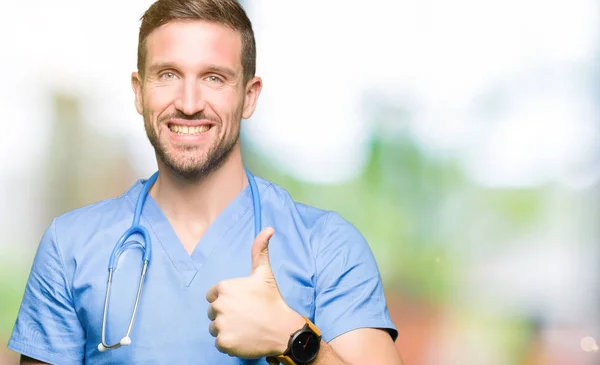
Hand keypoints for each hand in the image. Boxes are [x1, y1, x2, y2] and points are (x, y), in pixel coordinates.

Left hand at [206, 227, 304, 358]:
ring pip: (215, 327)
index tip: (242, 303)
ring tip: (245, 327)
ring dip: (226, 328)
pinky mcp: (223, 342)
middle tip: (245, 316)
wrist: (282, 329)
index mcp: (224, 287)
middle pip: (213, 311)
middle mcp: (218, 305)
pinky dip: (229, 342)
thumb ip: (260, 249)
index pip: (213, 295)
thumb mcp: (264, 272)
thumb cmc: (272, 300)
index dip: (228, 299)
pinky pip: (219, 342)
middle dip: (226, 314)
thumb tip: (268, 228)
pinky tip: (244, 338)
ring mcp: (220, 324)